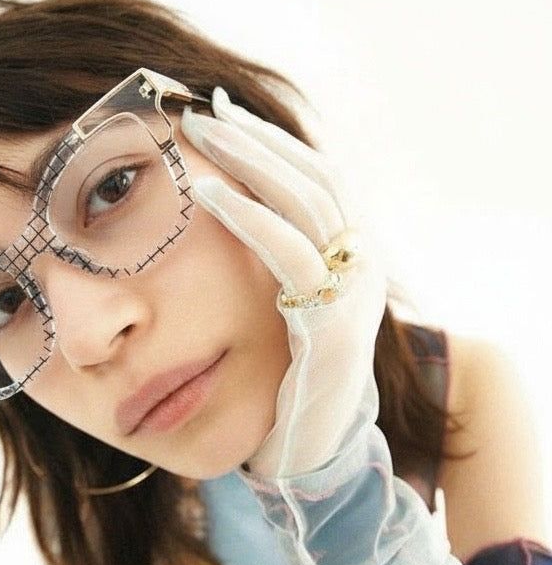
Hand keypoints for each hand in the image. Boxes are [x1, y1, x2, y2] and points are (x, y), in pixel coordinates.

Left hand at [182, 90, 386, 478]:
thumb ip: (271, 264)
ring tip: (200, 138)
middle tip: (200, 113)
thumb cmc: (282, 382)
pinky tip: (208, 195)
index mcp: (354, 259)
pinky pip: (292, 256)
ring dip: (251, 162)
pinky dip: (251, 217)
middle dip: (256, 140)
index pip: (319, 178)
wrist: (309, 453)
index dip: (273, 141)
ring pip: (309, 202)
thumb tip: (227, 211)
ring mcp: (355, 296)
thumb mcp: (281, 310)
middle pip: (315, 178)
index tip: (221, 111)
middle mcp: (364, 268)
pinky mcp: (333, 327)